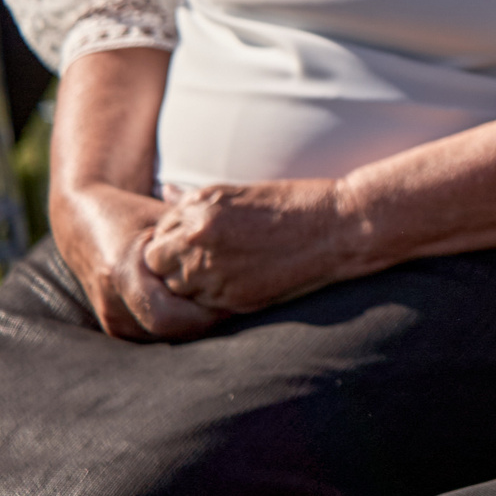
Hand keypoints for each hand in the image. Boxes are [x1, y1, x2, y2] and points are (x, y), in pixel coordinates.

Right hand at [55, 183, 223, 341]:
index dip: (206, 311)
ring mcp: (111, 320)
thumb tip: (241, 246)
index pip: (169, 316)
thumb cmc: (131, 214)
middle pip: (172, 330)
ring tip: (221, 299)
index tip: (237, 295)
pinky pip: (157, 334)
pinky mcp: (116, 327)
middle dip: (207, 318)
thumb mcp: (163, 218)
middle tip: (238, 300)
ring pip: (167, 336)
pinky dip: (181, 322)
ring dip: (196, 322)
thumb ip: (194, 238)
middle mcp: (112, 304)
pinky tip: (199, 304)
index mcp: (121, 274)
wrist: (83, 224)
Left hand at [140, 178, 354, 314]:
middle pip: (156, 261)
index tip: (200, 242)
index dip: (176, 239)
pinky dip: (212, 299)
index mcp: (200, 207)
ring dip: (191, 284)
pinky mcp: (231, 297)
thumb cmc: (295, 204)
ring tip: (223, 273)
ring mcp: (211, 269)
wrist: (339, 227)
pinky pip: (201, 305)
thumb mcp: (241, 191)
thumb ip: (197, 200)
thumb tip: (165, 193)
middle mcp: (198, 237)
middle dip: (172, 263)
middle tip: (203, 261)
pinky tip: (238, 283)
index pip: (159, 232)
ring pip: (175, 287)